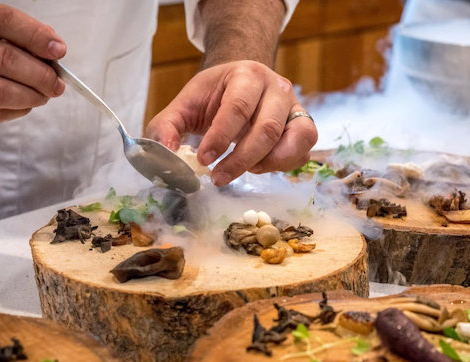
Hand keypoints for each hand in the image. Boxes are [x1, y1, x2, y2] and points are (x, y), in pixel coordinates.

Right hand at [0, 3, 65, 133]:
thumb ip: (14, 38)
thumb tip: (53, 50)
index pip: (2, 20)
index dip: (35, 35)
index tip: (59, 51)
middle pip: (4, 58)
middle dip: (40, 74)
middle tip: (57, 84)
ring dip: (31, 96)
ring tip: (44, 96)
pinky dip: (18, 110)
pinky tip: (24, 105)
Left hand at [146, 60, 316, 185]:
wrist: (242, 84)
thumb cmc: (213, 97)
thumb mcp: (185, 105)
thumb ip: (166, 127)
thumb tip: (165, 155)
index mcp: (246, 75)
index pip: (237, 107)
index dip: (220, 137)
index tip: (203, 160)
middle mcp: (277, 87)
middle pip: (267, 128)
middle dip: (241, 159)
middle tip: (218, 178)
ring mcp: (295, 107)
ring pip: (295, 140)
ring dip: (267, 164)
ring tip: (244, 171)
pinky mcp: (304, 126)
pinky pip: (303, 152)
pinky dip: (283, 165)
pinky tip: (259, 166)